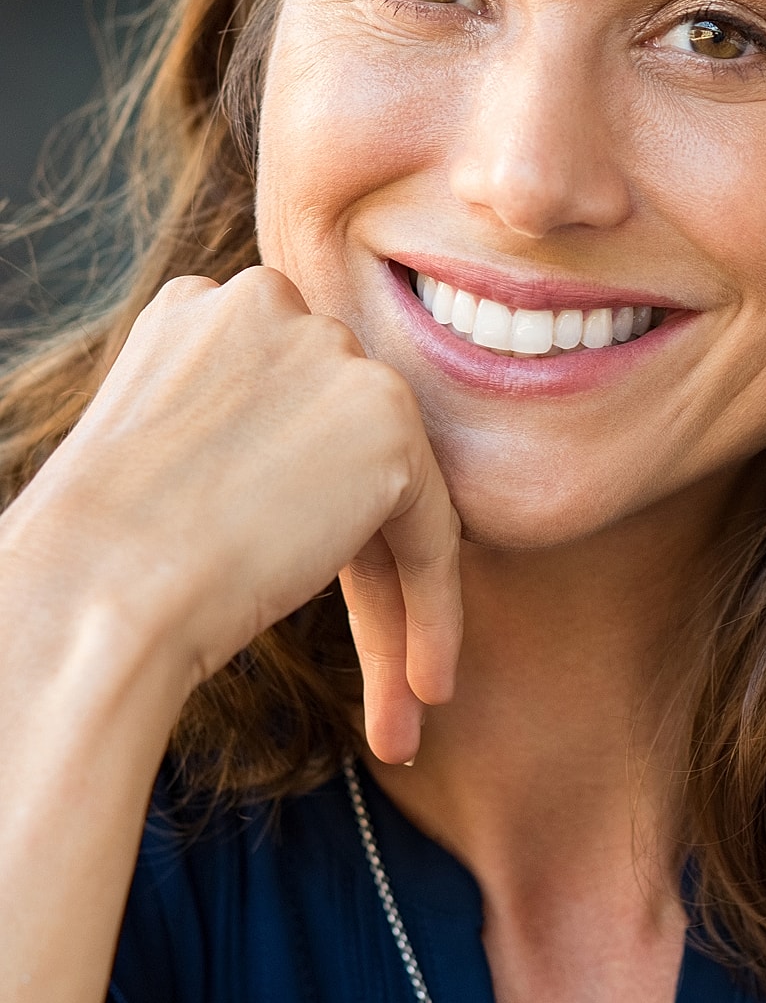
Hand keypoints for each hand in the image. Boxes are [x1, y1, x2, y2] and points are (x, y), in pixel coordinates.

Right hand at [6, 266, 459, 762]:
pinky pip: (432, 530)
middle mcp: (275, 306)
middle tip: (369, 657)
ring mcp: (335, 356)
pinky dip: (435, 610)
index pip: (288, 412)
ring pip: (391, 492)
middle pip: (340, 450)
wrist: (93, 589)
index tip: (288, 578)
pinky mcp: (387, 420)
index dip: (298, 505)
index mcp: (207, 308)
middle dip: (353, 555)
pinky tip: (424, 686)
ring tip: (403, 696)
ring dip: (397, 599)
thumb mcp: (162, 449)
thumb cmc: (97, 550)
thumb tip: (298, 471)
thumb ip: (239, 429)